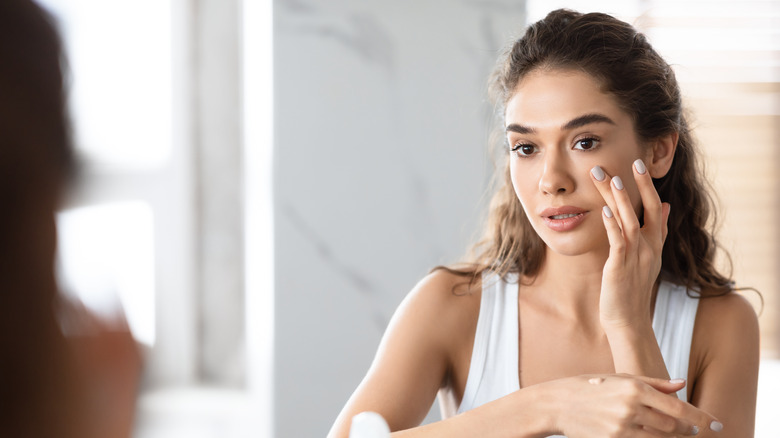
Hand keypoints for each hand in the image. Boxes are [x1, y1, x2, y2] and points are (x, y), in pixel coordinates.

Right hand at [552, 374, 721, 436]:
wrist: (557, 403)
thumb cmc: (590, 387)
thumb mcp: (620, 378)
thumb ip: (653, 383)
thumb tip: (682, 384)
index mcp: (634, 388)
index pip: (678, 407)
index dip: (701, 418)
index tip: (717, 425)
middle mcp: (630, 407)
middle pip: (672, 426)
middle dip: (682, 429)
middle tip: (688, 429)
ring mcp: (621, 427)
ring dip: (668, 436)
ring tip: (669, 432)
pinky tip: (648, 435)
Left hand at [590, 159, 670, 329]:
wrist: (628, 321)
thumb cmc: (632, 288)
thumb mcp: (648, 257)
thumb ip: (657, 231)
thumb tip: (667, 205)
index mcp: (654, 244)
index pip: (657, 208)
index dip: (648, 186)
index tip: (639, 164)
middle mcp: (649, 248)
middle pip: (648, 210)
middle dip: (639, 186)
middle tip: (631, 161)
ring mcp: (636, 258)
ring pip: (630, 222)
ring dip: (622, 200)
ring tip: (612, 179)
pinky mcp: (620, 268)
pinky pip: (618, 243)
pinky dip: (612, 226)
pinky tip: (603, 212)